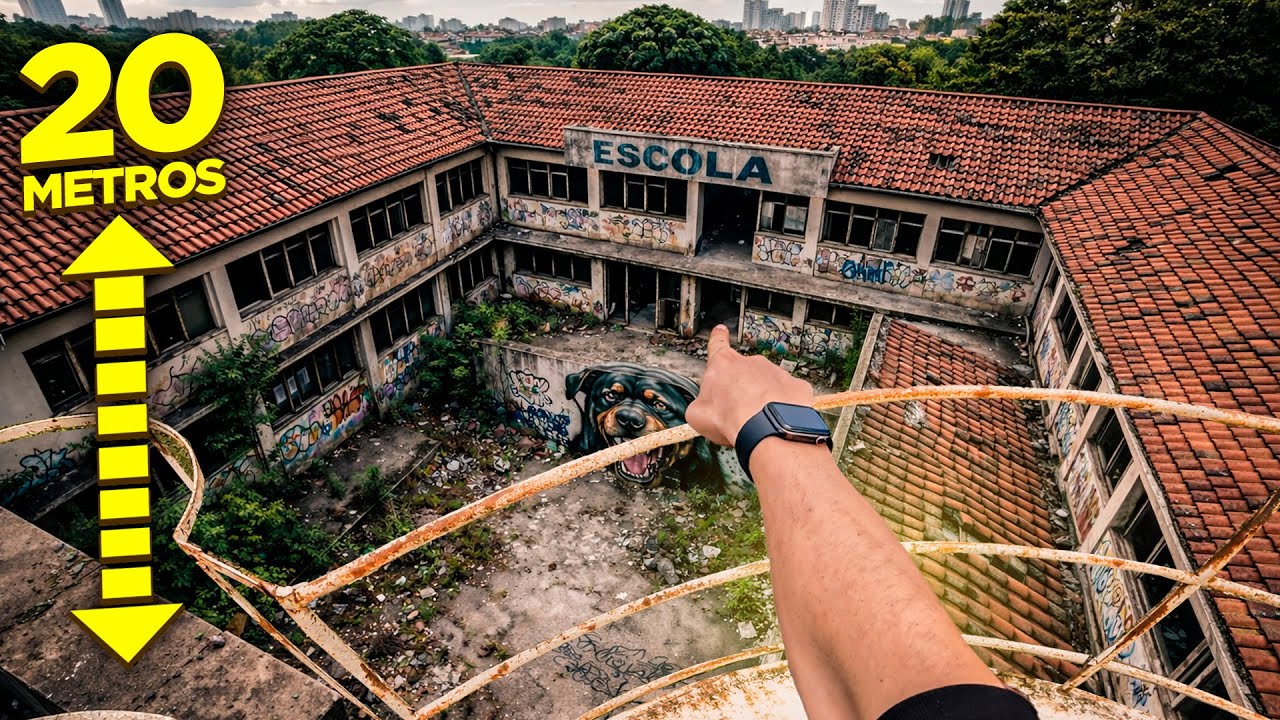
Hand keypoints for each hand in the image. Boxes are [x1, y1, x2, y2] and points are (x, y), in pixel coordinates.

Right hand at [686, 325, 814, 446]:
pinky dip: (783, 407)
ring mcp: (775, 372)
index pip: (718, 345)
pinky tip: (777, 420)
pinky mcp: (795, 386)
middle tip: (737, 411)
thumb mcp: (697, 414)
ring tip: (757, 421)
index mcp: (724, 365)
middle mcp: (751, 363)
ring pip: (767, 385)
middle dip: (741, 389)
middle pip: (744, 372)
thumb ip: (700, 404)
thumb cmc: (730, 418)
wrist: (764, 428)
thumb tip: (701, 409)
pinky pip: (788, 396)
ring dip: (763, 399)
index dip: (718, 338)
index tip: (720, 331)